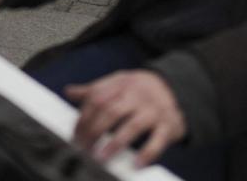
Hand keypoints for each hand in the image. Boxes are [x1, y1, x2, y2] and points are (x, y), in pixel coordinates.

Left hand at [66, 71, 186, 167]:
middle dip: (94, 131)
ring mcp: (153, 110)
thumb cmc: (140, 90)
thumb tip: (69, 91)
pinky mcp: (169, 125)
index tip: (75, 135)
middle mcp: (137, 95)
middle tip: (84, 149)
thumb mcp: (119, 83)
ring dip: (114, 143)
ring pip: (132, 125)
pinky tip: (136, 164)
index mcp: (121, 83)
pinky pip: (158, 140)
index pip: (97, 98)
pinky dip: (147, 153)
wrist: (176, 87)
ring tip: (101, 158)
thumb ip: (95, 90)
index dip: (84, 118)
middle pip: (111, 111)